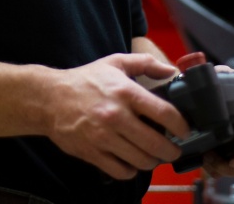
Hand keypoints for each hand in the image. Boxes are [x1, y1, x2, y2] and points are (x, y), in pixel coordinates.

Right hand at [44, 53, 190, 180]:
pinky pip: (121, 170)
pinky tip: (131, 161)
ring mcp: (103, 137)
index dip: (181, 126)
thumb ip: (145, 64)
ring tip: (153, 156)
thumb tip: (171, 71)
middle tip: (173, 149)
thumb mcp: (115, 63)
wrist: (49, 98)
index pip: (164, 113)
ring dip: (152, 161)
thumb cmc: (85, 80)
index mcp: (125, 92)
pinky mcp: (92, 152)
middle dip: (171, 150)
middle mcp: (116, 116)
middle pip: (156, 143)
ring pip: (141, 160)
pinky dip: (130, 170)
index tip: (184, 131)